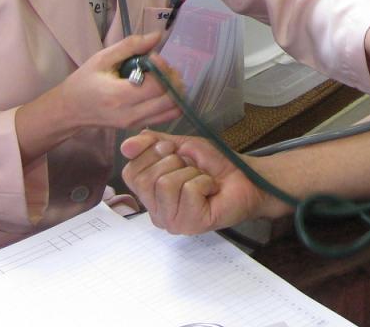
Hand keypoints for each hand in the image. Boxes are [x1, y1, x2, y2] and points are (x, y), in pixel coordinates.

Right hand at [58, 32, 184, 131]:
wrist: (71, 110)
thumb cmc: (85, 81)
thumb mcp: (103, 58)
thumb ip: (131, 45)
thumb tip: (158, 35)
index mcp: (119, 95)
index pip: (157, 85)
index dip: (162, 68)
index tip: (153, 57)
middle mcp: (130, 114)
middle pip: (170, 100)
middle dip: (173, 79)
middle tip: (163, 67)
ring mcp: (136, 124)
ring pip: (172, 111)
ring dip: (175, 91)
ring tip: (163, 78)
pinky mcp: (138, 126)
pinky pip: (166, 117)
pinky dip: (171, 102)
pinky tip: (161, 90)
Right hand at [119, 131, 280, 233]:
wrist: (244, 177)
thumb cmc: (213, 165)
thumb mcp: (179, 145)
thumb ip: (151, 144)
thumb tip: (126, 146)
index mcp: (149, 194)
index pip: (130, 172)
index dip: (151, 153)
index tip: (173, 151)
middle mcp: (156, 212)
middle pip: (147, 179)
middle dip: (173, 162)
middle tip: (191, 167)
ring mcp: (172, 222)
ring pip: (166, 185)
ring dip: (191, 173)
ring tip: (202, 180)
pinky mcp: (190, 225)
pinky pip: (189, 191)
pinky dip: (204, 182)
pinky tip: (211, 190)